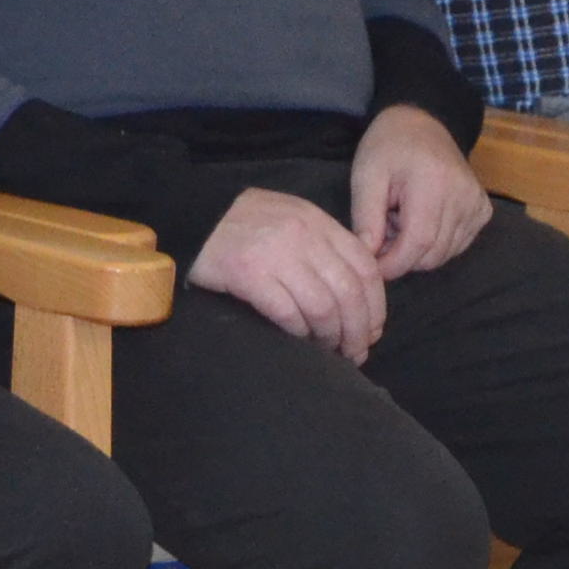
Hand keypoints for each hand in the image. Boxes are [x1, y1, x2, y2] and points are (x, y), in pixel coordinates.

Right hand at [193, 185, 389, 363]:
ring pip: (323, 306)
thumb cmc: (245, 224)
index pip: (365, 267)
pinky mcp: (248, 274)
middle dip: (358, 330)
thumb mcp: (291, 219)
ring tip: (330, 353)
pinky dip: (301, 333)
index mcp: (318, 221)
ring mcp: (275, 254)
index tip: (373, 330)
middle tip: (356, 353)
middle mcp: (302, 236)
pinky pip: (288, 313)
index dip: (375, 305)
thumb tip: (354, 291)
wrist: (193, 215)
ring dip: (331, 337)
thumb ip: (323, 245)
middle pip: (349, 292)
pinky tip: (300, 342)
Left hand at [350, 104, 492, 279]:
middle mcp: (463, 196)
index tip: (373, 265)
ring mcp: (477, 204)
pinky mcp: (482, 210)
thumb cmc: (388, 147)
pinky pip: (458, 245)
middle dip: (403, 256)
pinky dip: (436, 244)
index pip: (418, 242)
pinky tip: (421, 220)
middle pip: (433, 253)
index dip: (394, 263)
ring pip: (445, 254)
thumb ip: (366, 219)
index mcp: (433, 184)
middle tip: (383, 233)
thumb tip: (368, 258)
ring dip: (418, 250)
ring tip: (401, 221)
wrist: (421, 123)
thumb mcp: (366, 177)